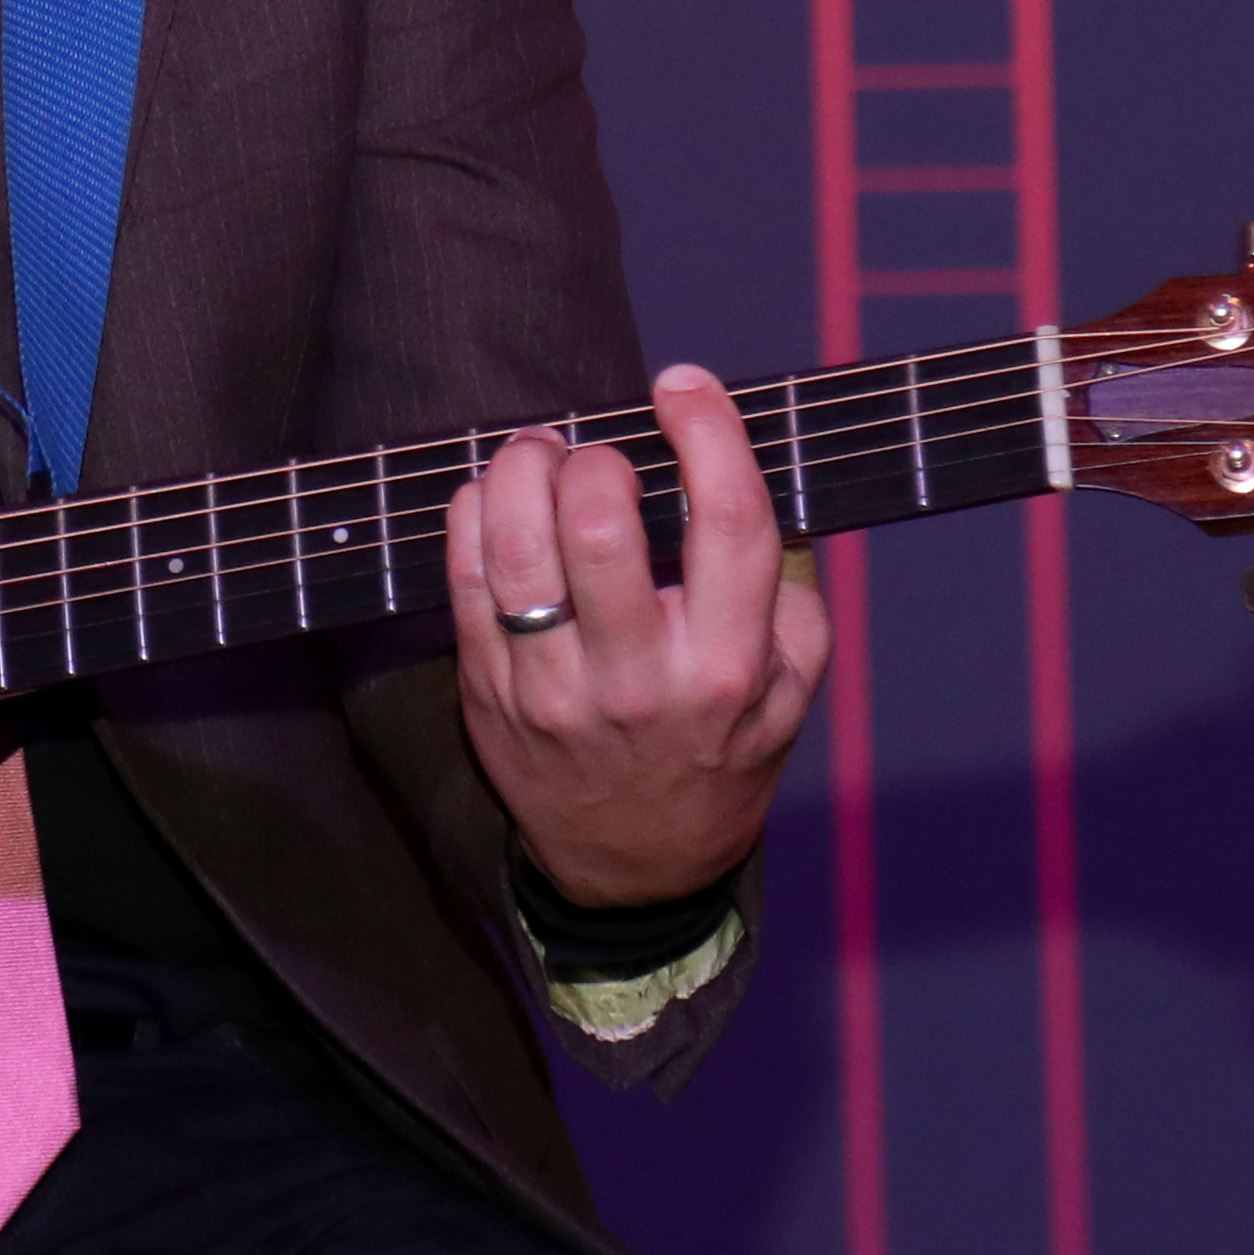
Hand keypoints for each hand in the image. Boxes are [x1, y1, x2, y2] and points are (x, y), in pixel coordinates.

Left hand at [444, 366, 830, 910]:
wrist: (636, 867)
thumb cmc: (717, 751)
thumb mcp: (790, 685)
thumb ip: (785, 585)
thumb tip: (745, 474)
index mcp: (729, 667)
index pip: (728, 525)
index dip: (708, 435)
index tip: (683, 387)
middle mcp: (641, 680)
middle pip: (603, 528)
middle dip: (596, 458)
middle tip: (598, 450)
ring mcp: (555, 691)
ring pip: (518, 548)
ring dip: (521, 471)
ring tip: (539, 455)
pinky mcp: (489, 694)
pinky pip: (464, 580)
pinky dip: (473, 514)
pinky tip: (496, 497)